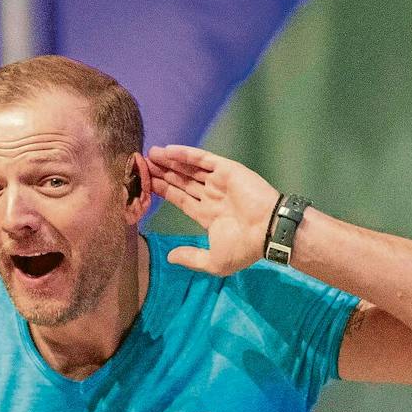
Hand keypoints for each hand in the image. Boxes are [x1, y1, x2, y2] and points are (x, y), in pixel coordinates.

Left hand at [146, 144, 290, 275]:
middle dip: (163, 174)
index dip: (164, 192)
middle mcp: (212, 196)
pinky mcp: (227, 170)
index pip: (181, 199)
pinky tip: (168, 150)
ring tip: (150, 154)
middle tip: (142, 165)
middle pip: (181, 182)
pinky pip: (202, 159)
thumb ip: (191, 258)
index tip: (146, 184)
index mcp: (209, 215)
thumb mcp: (214, 261)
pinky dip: (185, 154)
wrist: (268, 231)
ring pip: (189, 169)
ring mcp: (219, 182)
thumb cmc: (244, 248)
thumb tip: (170, 258)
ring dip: (170, 162)